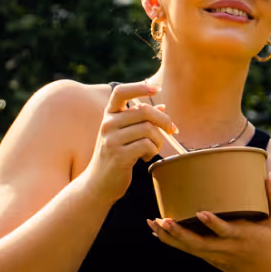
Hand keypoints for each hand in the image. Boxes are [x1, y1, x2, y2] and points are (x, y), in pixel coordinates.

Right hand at [79, 82, 177, 202]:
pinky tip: (145, 157)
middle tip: (171, 130)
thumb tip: (163, 107)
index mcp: (108, 115)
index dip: (139, 87)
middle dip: (163, 120)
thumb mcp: (124, 135)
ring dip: (159, 140)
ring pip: (149, 129)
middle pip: (144, 111)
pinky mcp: (119, 155)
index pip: (121, 92)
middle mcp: (108, 124)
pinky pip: (147, 145)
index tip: (156, 89)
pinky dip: (153, 151)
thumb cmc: (115, 156)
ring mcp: (112, 140)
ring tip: (153, 148)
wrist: (98, 184)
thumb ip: (140, 120)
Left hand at [147, 173, 270, 271]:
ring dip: (169, 237)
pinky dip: (172, 242)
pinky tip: (157, 232)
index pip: (224, 231)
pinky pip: (188, 250)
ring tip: (152, 223)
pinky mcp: (210, 259)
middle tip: (163, 221)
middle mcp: (225, 248)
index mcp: (241, 237)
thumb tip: (268, 175)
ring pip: (188, 249)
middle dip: (179, 233)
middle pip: (197, 244)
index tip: (200, 213)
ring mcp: (215, 256)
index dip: (212, 224)